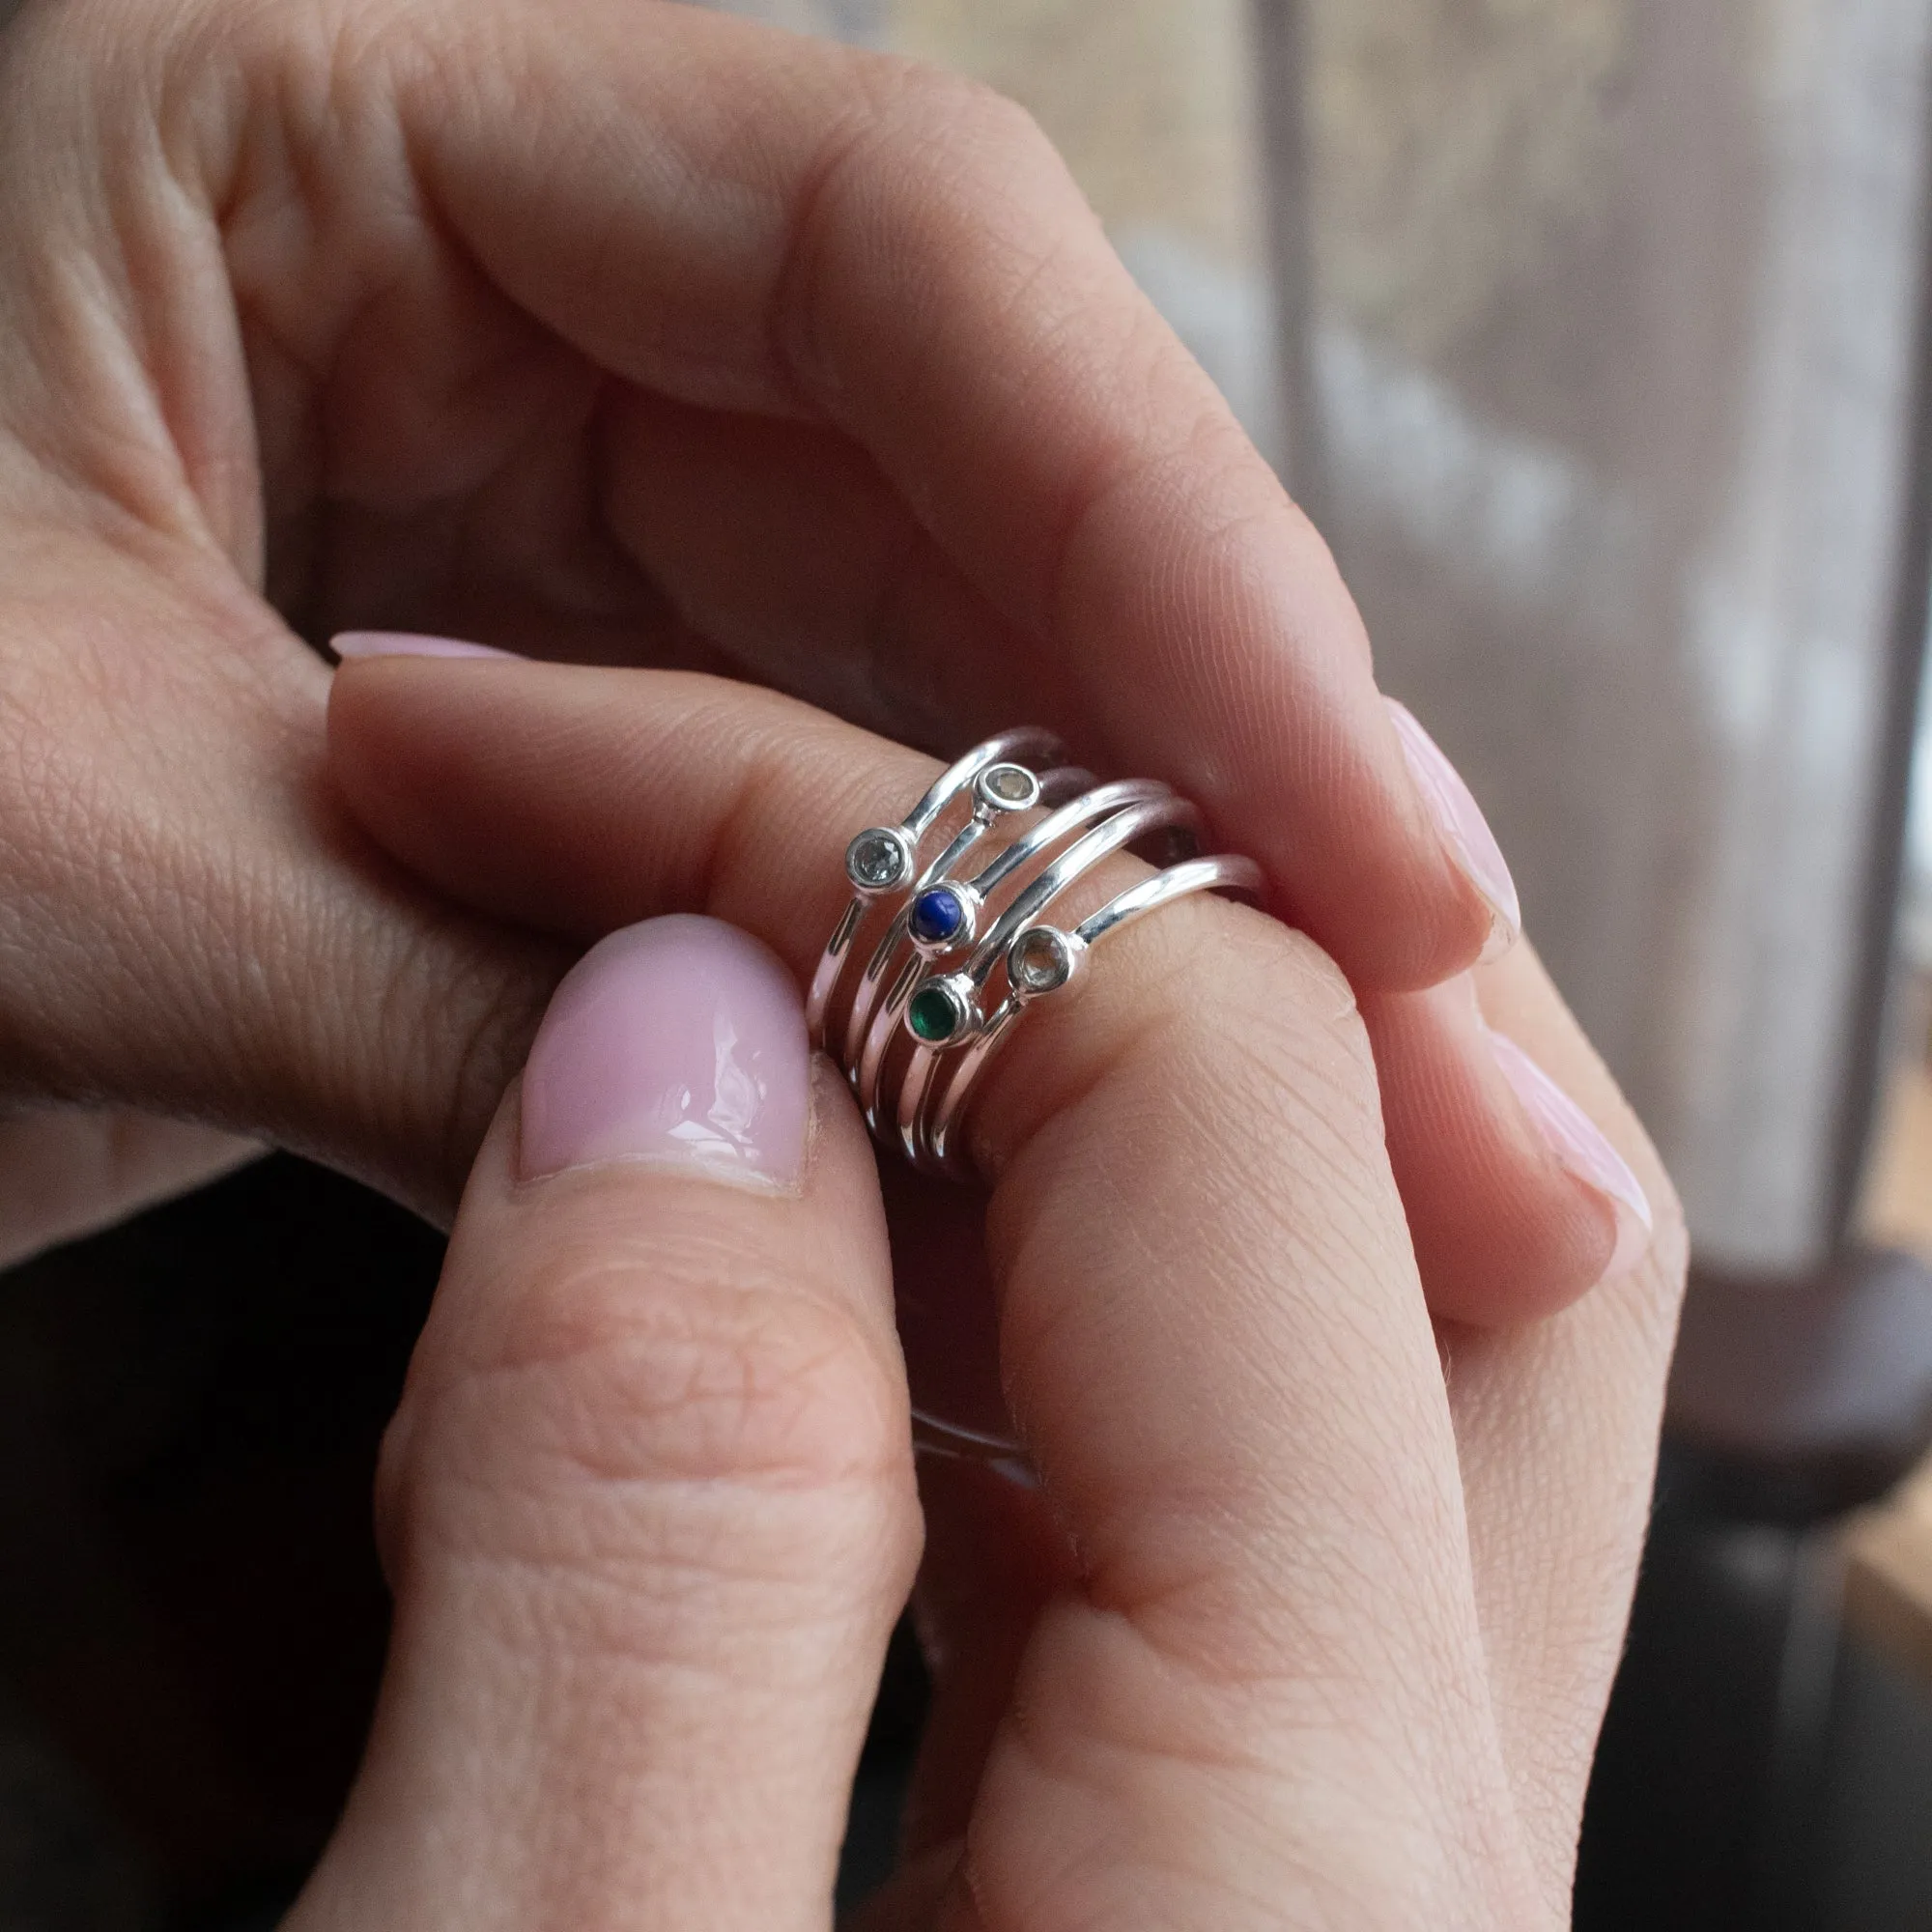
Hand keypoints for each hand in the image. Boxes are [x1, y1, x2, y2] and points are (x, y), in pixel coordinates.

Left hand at [5, 0, 1521, 1255]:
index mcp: (342, 111)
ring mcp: (557, 513)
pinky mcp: (558, 709)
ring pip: (925, 696)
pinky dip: (915, 1015)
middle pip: (972, 505)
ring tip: (1301, 1152)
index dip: (1173, 533)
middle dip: (1195, 794)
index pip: (890, 245)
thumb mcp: (12, 836)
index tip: (1367, 833)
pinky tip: (1038, 1175)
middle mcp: (509, 300)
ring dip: (1084, 936)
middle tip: (1422, 1058)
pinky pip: (809, 836)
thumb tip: (820, 1155)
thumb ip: (440, 984)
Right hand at [285, 668, 1685, 1927]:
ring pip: (1301, 1291)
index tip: (525, 762)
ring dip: (1008, 1081)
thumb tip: (681, 1050)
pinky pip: (1171, 1477)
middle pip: (1399, 1140)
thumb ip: (645, 1532)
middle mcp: (1411, 1824)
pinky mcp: (1207, 1895)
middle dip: (1050, 889)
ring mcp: (1332, 1851)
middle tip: (731, 786)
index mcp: (1313, 1843)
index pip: (1218, 1087)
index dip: (850, 852)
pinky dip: (981, 1300)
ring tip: (725, 983)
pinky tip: (778, 1277)